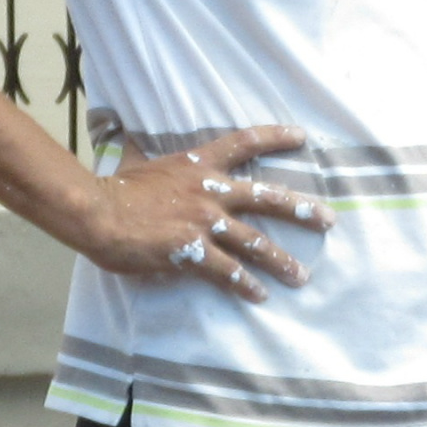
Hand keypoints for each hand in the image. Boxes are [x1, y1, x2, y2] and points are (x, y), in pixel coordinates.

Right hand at [68, 124, 324, 301]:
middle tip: (329, 220)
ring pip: (255, 241)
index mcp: (197, 164)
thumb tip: (121, 131)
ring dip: (282, 260)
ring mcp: (205, 222)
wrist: (98, 213)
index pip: (243, 143)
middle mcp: (209, 190)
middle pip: (267, 197)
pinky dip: (246, 285)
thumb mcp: (134, 161)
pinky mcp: (195, 252)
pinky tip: (260, 296)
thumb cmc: (113, 190)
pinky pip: (229, 271)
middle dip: (302, 209)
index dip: (274, 137)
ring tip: (301, 276)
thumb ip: (141, 150)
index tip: (301, 137)